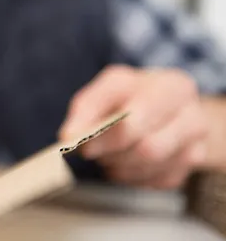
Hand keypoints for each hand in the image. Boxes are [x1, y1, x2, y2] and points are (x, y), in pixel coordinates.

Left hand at [59, 65, 208, 188]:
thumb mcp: (106, 91)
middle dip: (112, 153)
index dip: (104, 137)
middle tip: (91, 152)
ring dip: (120, 166)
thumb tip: (69, 136)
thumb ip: (85, 110)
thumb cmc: (131, 96)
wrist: (167, 106)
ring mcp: (197, 140)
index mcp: (170, 86)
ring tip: (108, 155)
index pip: (135, 118)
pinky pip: (157, 180)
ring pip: (151, 166)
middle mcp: (191, 112)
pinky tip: (125, 162)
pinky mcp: (194, 163)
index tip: (82, 146)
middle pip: (147, 147)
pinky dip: (133, 176)